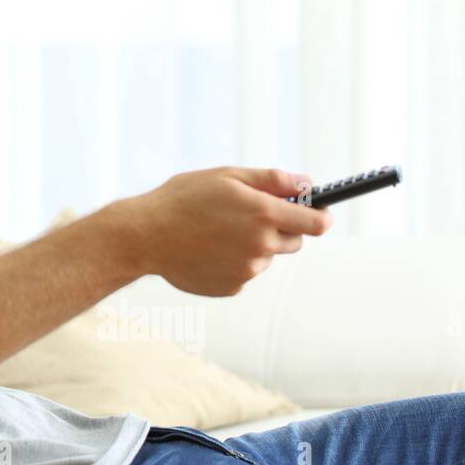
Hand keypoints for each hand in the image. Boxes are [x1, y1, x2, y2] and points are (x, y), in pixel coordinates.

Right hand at [98, 166, 332, 296]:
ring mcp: (246, 270)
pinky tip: (207, 249)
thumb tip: (306, 183)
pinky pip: (244, 273)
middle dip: (282, 227)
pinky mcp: (231, 287)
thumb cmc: (181, 199)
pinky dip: (232, 262)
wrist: (143, 236)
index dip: (321, 216)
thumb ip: (271, 179)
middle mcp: (260, 245)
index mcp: (263, 214)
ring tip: (217, 232)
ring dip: (253, 245)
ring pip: (266, 256)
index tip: (318, 213)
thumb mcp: (226, 177)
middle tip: (249, 216)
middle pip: (295, 241)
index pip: (316, 223)